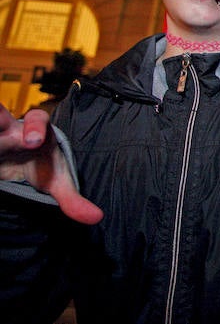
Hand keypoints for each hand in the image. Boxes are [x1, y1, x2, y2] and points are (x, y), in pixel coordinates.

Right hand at [0, 106, 102, 223]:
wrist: (21, 166)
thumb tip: (96, 217)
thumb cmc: (43, 167)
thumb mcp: (56, 182)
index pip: (37, 119)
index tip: (34, 141)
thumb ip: (73, 199)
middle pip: (1, 116)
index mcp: (37, 132)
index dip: (35, 127)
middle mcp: (11, 129)